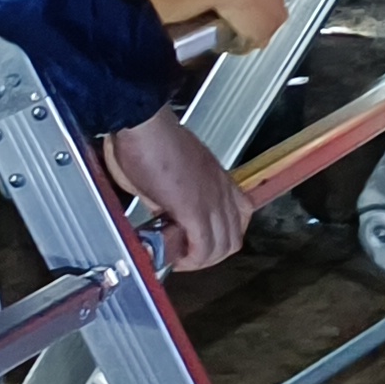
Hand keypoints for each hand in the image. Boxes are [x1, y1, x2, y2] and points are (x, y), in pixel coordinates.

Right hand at [100, 107, 248, 272]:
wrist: (143, 124)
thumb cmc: (148, 137)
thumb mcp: (169, 170)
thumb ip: (171, 191)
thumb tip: (160, 209)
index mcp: (217, 177)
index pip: (241, 213)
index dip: (221, 234)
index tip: (198, 239)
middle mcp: (221, 189)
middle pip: (234, 237)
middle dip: (210, 255)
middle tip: (185, 254)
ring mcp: (211, 199)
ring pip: (223, 246)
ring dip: (201, 260)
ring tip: (178, 257)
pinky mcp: (193, 208)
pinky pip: (203, 246)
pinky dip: (191, 259)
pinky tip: (175, 258)